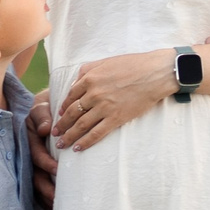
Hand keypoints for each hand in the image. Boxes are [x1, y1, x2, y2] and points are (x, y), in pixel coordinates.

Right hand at [26, 89, 57, 207]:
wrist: (43, 108)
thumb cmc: (45, 107)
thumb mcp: (41, 107)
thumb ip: (42, 116)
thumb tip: (45, 129)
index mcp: (28, 139)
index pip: (36, 155)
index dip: (46, 163)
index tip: (57, 169)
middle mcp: (27, 155)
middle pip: (35, 176)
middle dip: (46, 189)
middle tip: (58, 200)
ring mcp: (30, 164)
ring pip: (36, 185)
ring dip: (46, 198)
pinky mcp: (36, 170)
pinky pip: (39, 187)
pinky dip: (45, 198)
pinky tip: (54, 209)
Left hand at [55, 49, 177, 150]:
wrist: (155, 73)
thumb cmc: (133, 65)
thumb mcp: (105, 61)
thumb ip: (87, 70)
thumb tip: (75, 82)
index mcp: (89, 79)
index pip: (70, 96)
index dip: (63, 108)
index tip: (59, 115)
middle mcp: (93, 94)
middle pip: (72, 113)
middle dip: (61, 125)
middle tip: (54, 133)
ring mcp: (104, 107)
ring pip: (81, 125)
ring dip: (69, 136)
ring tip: (61, 144)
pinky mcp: (116, 118)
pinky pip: (97, 133)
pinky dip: (85, 142)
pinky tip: (78, 148)